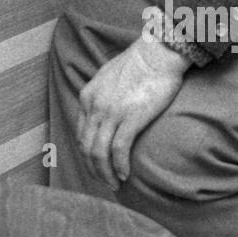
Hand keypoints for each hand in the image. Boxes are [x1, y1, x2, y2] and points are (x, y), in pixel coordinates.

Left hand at [76, 37, 190, 190]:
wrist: (157, 52)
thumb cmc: (139, 63)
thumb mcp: (109, 77)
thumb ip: (103, 95)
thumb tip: (107, 111)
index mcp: (87, 96)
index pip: (80, 134)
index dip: (87, 154)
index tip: (98, 165)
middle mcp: (94, 106)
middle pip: (86, 147)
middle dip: (94, 169)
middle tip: (105, 181)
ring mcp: (111, 113)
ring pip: (99, 153)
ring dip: (105, 173)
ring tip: (114, 183)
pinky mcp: (130, 118)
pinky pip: (118, 150)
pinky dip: (120, 166)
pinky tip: (125, 174)